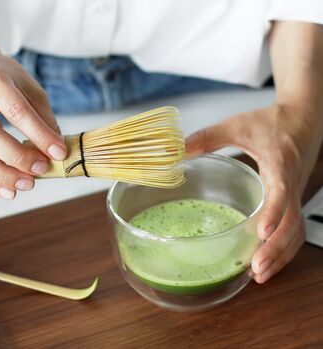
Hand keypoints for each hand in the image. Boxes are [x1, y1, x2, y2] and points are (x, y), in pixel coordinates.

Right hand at [0, 44, 66, 198]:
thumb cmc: (5, 80)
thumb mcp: (30, 89)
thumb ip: (43, 118)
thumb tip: (57, 150)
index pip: (17, 111)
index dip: (40, 135)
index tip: (60, 153)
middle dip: (18, 157)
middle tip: (41, 170)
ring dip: (1, 175)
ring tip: (26, 184)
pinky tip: (8, 191)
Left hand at [186, 103, 322, 282]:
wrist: (304, 118)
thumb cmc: (271, 121)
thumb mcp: (237, 125)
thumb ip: (207, 138)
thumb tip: (176, 152)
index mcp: (279, 163)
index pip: (281, 191)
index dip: (273, 212)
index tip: (261, 232)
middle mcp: (291, 182)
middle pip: (292, 222)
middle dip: (276, 248)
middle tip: (255, 268)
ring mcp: (295, 193)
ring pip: (296, 230)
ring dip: (281, 254)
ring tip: (259, 274)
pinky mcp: (294, 198)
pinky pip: (295, 228)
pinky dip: (284, 247)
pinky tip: (267, 259)